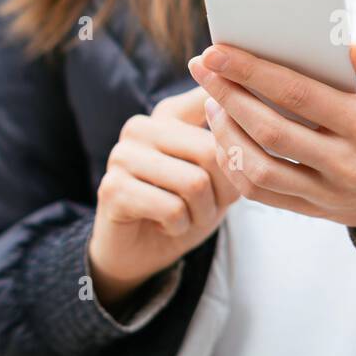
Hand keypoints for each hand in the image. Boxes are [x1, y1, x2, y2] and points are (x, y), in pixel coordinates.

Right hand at [89, 86, 239, 307]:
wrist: (140, 252)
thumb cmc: (184, 207)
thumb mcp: (217, 172)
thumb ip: (231, 141)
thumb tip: (243, 113)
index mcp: (168, 113)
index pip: (214, 103)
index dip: (237, 136)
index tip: (243, 151)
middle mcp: (140, 126)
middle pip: (210, 150)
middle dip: (223, 191)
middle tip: (208, 207)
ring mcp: (121, 156)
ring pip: (194, 183)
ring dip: (202, 213)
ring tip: (186, 217)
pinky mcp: (112, 189)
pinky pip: (173, 209)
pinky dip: (180, 228)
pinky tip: (164, 226)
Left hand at [187, 41, 355, 234]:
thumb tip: (351, 45)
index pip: (297, 94)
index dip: (252, 71)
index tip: (217, 50)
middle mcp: (343, 163)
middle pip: (269, 129)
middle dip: (227, 95)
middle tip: (200, 68)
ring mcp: (325, 192)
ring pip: (259, 168)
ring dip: (225, 134)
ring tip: (211, 103)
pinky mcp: (311, 209)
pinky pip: (260, 193)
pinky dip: (234, 166)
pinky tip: (223, 138)